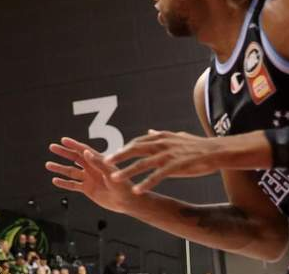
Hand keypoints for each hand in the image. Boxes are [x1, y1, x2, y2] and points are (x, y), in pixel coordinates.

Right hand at [45, 137, 137, 213]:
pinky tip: (55, 180)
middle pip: (74, 158)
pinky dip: (64, 183)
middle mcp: (92, 168)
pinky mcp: (87, 189)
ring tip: (48, 165)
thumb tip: (85, 152)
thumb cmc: (123, 186)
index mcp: (98, 161)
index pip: (83, 150)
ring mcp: (89, 178)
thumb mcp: (111, 173)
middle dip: (63, 153)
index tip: (63, 140)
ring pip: (70, 171)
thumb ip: (98, 163)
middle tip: (52, 147)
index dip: (73, 145)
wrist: (127, 202)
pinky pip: (73, 185)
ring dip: (60, 168)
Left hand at [104, 129, 220, 192]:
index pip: (136, 142)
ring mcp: (167, 154)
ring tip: (114, 178)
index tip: (112, 156)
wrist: (216, 151)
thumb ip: (160, 135)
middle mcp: (161, 144)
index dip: (123, 149)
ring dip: (127, 171)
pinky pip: (157, 176)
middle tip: (104, 163)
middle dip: (118, 156)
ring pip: (142, 163)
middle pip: (134, 149)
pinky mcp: (176, 166)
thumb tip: (149, 131)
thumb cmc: (197, 145)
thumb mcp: (176, 136)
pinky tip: (137, 190)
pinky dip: (145, 183)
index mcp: (160, 137)